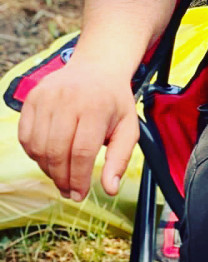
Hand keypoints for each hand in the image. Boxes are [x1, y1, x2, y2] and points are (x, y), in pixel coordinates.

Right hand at [18, 57, 139, 201]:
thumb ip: (120, 158)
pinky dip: (34, 154)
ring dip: (48, 169)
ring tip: (61, 174)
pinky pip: (25, 137)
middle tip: (69, 191)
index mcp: (96, 106)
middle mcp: (69, 99)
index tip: (80, 195)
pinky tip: (49, 156)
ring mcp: (47, 97)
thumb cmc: (113, 101)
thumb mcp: (128, 126)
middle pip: (57, 152)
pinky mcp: (33, 98)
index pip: (82, 152)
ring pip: (38, 148)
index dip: (79, 179)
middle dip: (62, 179)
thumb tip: (110, 189)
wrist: (98, 67)